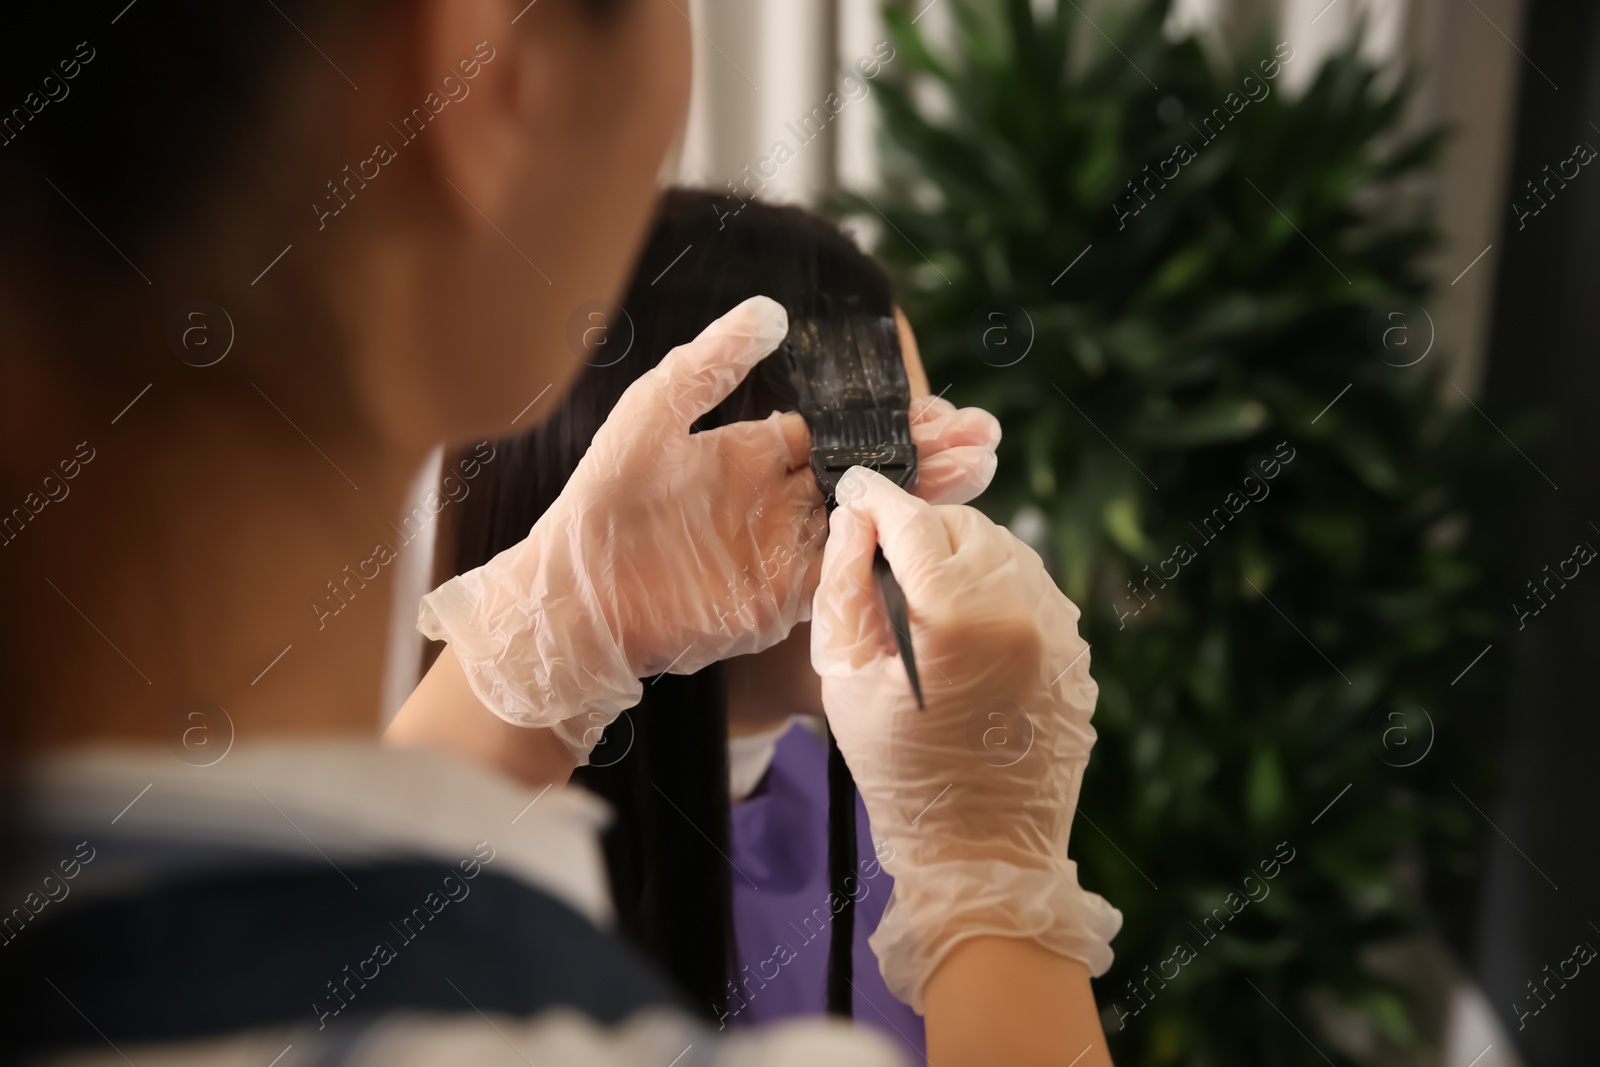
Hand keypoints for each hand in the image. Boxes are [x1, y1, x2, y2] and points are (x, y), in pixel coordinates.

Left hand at [417, 298, 1003, 759]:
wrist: (575, 595)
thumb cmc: (602, 499)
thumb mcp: (654, 412)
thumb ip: (713, 362)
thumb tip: (775, 309)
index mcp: (753, 454)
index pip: (839, 433)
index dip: (890, 421)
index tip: (941, 409)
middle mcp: (777, 501)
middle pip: (868, 474)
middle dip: (929, 456)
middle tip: (986, 439)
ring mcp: (782, 552)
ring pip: (869, 520)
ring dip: (924, 499)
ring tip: (982, 472)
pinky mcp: (780, 600)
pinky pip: (845, 573)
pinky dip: (886, 552)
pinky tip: (930, 532)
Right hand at [811, 466, 1120, 1011]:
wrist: (983, 852)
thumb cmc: (900, 772)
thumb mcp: (847, 679)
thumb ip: (842, 586)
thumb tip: (852, 520)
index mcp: (958, 614)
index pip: (910, 519)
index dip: (874, 498)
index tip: (854, 489)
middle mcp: (1022, 608)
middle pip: (962, 523)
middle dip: (920, 530)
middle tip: (884, 561)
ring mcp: (1060, 630)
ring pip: (1004, 548)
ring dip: (960, 556)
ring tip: (925, 598)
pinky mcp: (1077, 652)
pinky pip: (1032, 588)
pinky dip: (995, 589)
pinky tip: (965, 630)